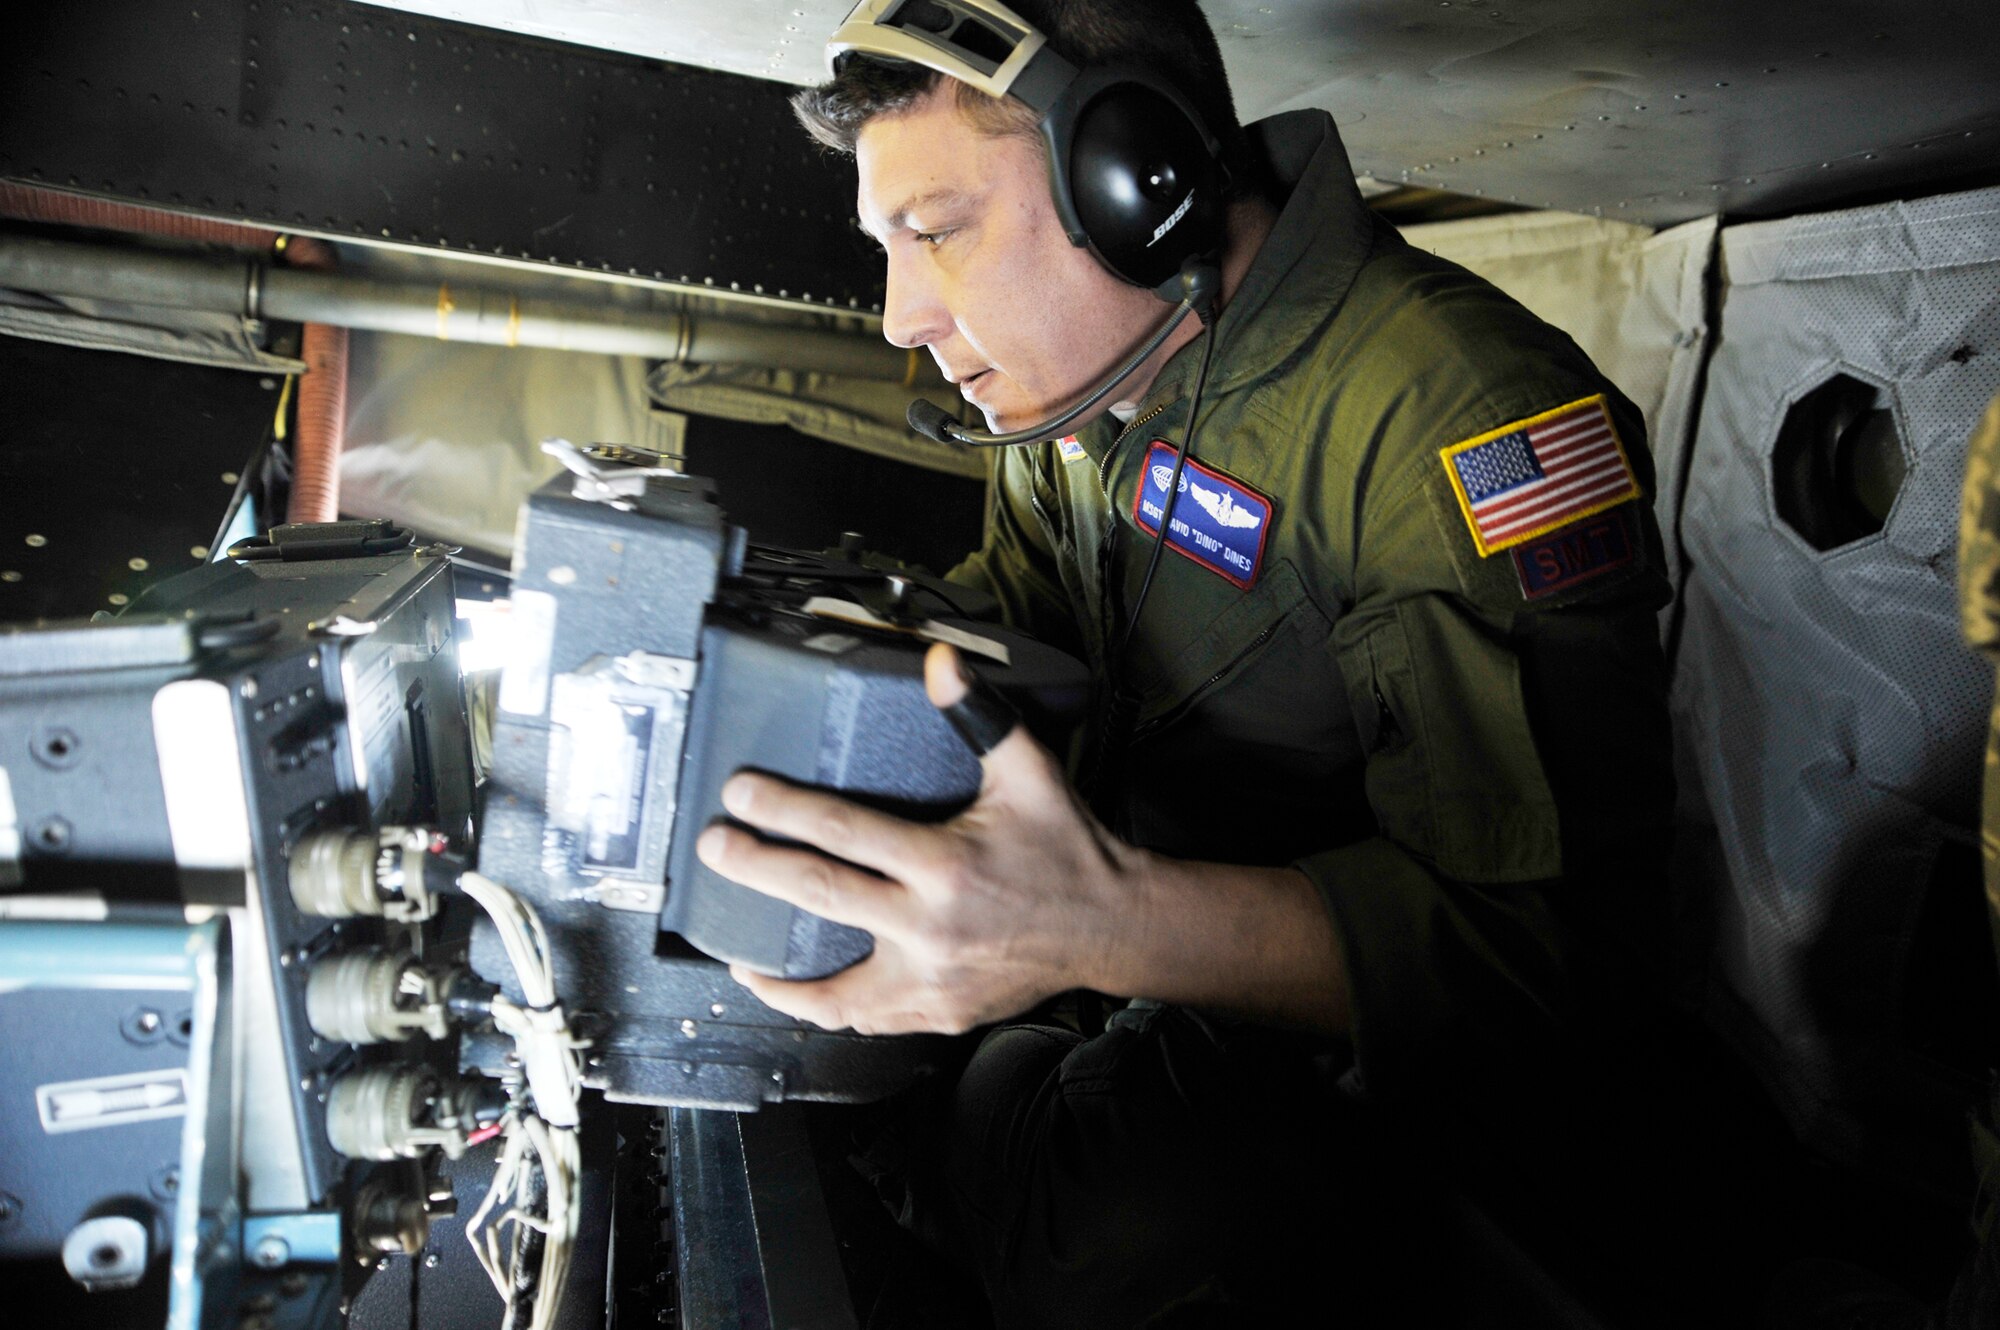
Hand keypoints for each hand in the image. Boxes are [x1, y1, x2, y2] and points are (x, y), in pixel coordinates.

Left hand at [694, 642, 1140, 1034]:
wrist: (1112, 926)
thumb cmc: (1067, 849)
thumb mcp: (1030, 772)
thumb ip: (979, 716)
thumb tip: (939, 662)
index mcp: (946, 864)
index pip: (844, 832)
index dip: (782, 810)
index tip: (741, 794)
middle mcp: (931, 927)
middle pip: (820, 896)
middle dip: (756, 869)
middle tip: (714, 848)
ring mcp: (933, 979)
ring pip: (833, 989)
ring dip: (776, 973)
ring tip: (736, 951)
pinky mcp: (939, 1011)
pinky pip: (866, 1019)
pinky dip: (824, 1009)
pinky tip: (798, 993)